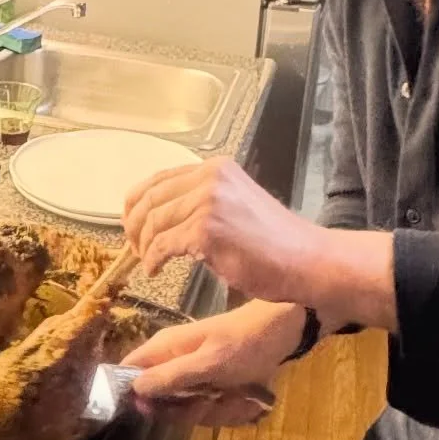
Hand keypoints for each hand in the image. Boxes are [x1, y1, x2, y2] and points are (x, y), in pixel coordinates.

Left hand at [123, 156, 326, 302]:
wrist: (306, 260)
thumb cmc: (275, 244)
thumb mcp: (236, 206)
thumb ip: (204, 202)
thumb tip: (165, 216)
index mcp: (216, 169)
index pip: (159, 179)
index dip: (137, 204)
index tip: (132, 224)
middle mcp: (210, 178)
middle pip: (149, 198)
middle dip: (134, 225)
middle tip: (135, 247)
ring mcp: (208, 202)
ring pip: (153, 222)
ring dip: (144, 246)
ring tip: (148, 261)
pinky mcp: (206, 230)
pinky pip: (163, 245)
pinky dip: (153, 260)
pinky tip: (155, 270)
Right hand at [123, 301, 303, 425]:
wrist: (285, 331)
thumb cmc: (246, 341)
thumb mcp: (209, 362)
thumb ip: (171, 376)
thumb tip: (134, 389)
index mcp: (165, 349)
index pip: (128, 372)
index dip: (133, 396)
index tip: (153, 410)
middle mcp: (175, 363)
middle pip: (162, 403)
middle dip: (191, 411)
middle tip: (213, 400)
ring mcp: (196, 376)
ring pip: (192, 411)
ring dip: (218, 412)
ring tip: (239, 396)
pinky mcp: (215, 387)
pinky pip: (214, 410)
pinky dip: (233, 410)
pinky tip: (249, 399)